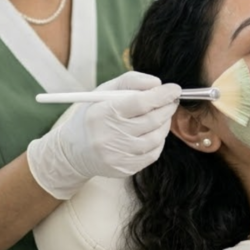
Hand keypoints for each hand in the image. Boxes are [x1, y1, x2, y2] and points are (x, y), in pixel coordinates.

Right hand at [27, 72, 181, 198]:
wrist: (74, 152)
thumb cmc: (92, 116)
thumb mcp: (103, 92)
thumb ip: (130, 81)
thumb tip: (158, 83)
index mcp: (103, 113)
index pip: (140, 102)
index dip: (162, 95)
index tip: (175, 88)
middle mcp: (110, 136)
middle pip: (152, 120)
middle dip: (167, 107)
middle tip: (172, 100)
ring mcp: (118, 155)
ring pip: (156, 137)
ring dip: (165, 123)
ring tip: (162, 114)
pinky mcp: (125, 168)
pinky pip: (153, 153)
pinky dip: (159, 140)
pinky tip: (153, 131)